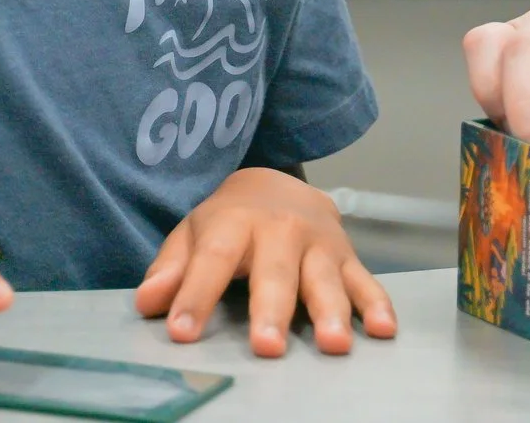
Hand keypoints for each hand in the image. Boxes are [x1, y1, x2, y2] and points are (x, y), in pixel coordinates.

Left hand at [135, 167, 395, 356]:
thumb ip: (170, 267)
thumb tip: (147, 302)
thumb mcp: (192, 233)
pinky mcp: (347, 257)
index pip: (213, 260)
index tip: (182, 331)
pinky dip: (377, 304)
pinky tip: (382, 329)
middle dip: (271, 310)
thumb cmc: (230, 221)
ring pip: (325, 279)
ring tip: (333, 344)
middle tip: (267, 346)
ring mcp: (319, 244)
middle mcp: (281, 230)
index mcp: (235, 223)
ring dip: (331, 311)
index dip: (196, 295)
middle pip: (275, 273)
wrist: (280, 183)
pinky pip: (366, 281)